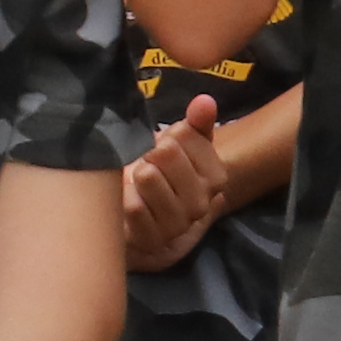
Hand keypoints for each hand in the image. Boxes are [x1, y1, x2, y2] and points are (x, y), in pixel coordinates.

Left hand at [121, 98, 229, 273]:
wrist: (144, 226)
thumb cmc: (164, 176)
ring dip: (136, 174)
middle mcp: (201, 203)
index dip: (169, 135)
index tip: (165, 146)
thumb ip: (196, 124)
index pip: (186, 135)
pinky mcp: (151, 240)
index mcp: (216, 177)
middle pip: (166, 153)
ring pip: (149, 178)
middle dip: (150, 152)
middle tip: (147, 163)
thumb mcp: (183, 148)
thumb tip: (205, 101)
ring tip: (138, 181)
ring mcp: (177, 225)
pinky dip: (125, 197)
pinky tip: (128, 198)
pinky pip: (133, 207)